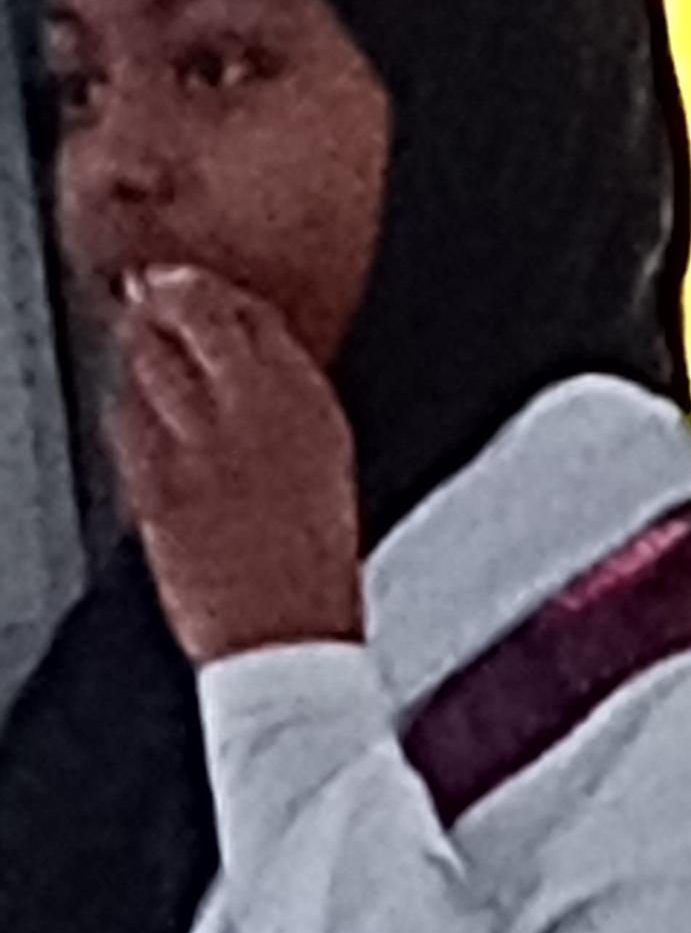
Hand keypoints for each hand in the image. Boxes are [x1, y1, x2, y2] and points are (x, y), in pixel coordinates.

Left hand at [110, 269, 362, 665]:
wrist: (287, 639)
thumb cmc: (309, 569)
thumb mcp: (322, 467)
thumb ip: (283, 406)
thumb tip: (242, 363)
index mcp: (311, 407)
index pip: (253, 315)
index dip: (218, 296)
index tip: (201, 296)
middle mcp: (258, 412)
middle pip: (195, 312)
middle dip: (167, 295)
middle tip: (151, 294)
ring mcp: (202, 444)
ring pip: (148, 355)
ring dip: (138, 344)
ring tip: (138, 343)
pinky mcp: (158, 481)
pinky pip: (125, 418)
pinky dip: (126, 409)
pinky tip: (138, 419)